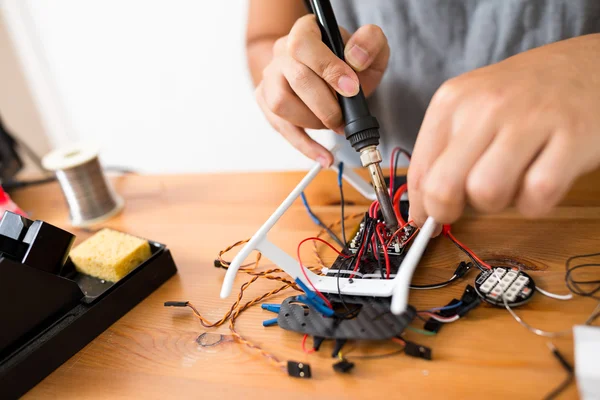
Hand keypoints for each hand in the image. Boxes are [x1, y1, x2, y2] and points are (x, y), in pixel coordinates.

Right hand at [255, 15, 388, 166]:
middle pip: (295, 79)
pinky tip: (324, 156)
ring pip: (281, 105)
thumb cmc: (347, 60)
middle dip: (325, 105)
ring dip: (313, 122)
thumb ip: (370, 42)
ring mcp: (270, 78)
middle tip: (343, 118)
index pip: (304, 46)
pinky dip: (305, 146)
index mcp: (305, 31)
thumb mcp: (369, 46)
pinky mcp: (266, 102)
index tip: (352, 89)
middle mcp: (281, 52)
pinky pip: (281, 128)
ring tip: (334, 125)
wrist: (327, 73)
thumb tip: (355, 58)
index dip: (328, 69)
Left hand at [408, 34, 599, 227]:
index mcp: (452, 101)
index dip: (422, 207)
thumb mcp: (471, 108)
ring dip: (497, 203)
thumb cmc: (522, 96)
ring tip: (510, 181)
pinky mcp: (571, 137)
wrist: (587, 65)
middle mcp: (484, 107)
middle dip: (449, 211)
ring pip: (486, 194)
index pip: (419, 173)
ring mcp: (529, 120)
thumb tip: (422, 210)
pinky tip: (540, 179)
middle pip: (443, 188)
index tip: (430, 217)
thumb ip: (443, 153)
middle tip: (467, 205)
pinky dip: (536, 202)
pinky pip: (537, 196)